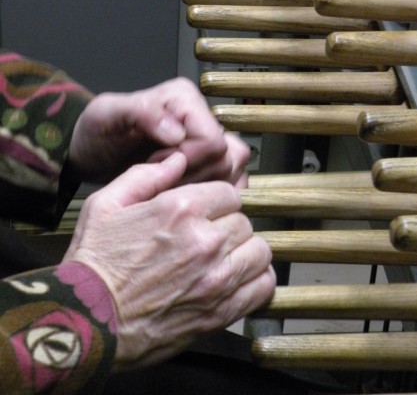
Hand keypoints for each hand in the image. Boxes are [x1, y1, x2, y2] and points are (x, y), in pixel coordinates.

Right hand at [61, 152, 274, 369]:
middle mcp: (206, 241)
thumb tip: (178, 159)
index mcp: (181, 209)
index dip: (219, 203)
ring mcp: (217, 278)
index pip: (230, 194)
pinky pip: (263, 286)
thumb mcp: (105, 205)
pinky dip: (257, 281)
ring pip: (259, 251)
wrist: (88, 322)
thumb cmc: (93, 265)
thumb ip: (145, 176)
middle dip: (229, 227)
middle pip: (244, 222)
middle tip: (210, 239)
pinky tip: (239, 280)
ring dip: (245, 253)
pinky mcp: (222, 310)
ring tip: (226, 259)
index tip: (209, 214)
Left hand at [68, 77, 249, 185]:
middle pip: (225, 159)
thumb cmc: (98, 133)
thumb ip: (142, 112)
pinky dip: (212, 194)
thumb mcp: (106, 115)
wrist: (95, 154)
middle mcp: (204, 117)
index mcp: (185, 99)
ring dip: (202, 187)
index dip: (186, 162)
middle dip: (192, 177)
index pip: (212, 142)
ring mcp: (212, 141)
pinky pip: (233, 181)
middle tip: (160, 178)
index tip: (154, 165)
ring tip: (170, 185)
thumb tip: (177, 131)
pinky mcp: (214, 162)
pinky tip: (185, 193)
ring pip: (233, 171)